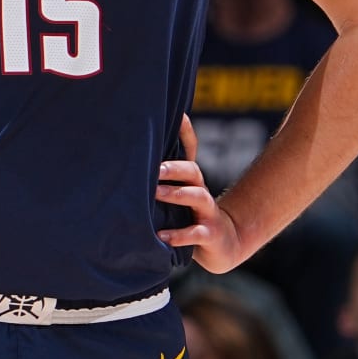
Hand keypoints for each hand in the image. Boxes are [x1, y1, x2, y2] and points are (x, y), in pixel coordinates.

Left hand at [155, 115, 243, 272]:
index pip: (190, 149)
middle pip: (192, 171)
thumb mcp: (180, 194)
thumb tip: (132, 157)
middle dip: (173, 167)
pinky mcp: (210, 234)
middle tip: (154, 168)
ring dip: (176, 194)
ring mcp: (208, 212)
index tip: (177, 116)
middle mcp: (200, 191)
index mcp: (191, 179)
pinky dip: (179, 235)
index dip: (184, 131)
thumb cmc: (191, 215)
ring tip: (157, 194)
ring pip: (196, 197)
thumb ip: (162, 179)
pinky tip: (163, 236)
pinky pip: (196, 233)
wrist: (224, 243)